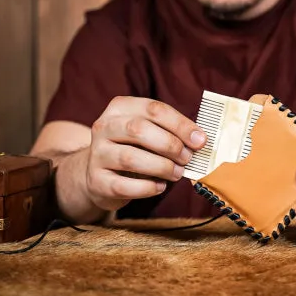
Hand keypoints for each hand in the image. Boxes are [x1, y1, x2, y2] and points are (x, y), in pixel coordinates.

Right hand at [85, 96, 206, 211]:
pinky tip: (160, 186)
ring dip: (161, 167)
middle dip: (170, 145)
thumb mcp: (148, 131)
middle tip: (188, 158)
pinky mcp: (95, 180)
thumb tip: (199, 140)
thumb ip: (171, 132)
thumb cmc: (133, 147)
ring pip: (130, 158)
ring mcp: (97, 153)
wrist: (99, 172)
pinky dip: (147, 188)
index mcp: (120, 107)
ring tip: (177, 173)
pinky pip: (123, 185)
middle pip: (139, 130)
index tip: (200, 140)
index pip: (154, 109)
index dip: (180, 124)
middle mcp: (104, 126)